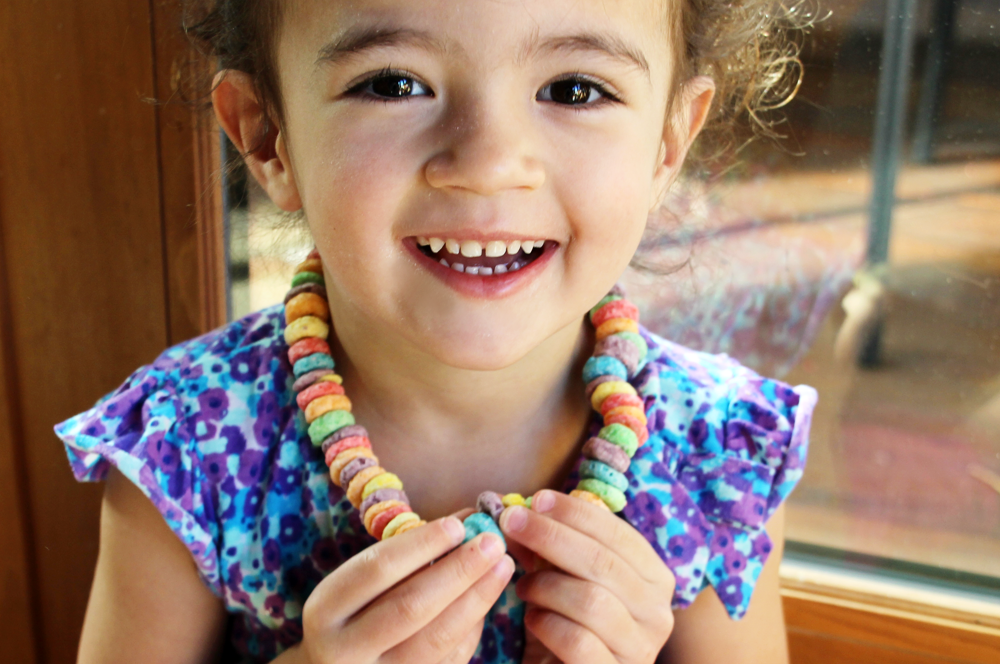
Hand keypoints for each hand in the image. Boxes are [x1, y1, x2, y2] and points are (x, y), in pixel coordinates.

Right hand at [299, 515, 514, 663]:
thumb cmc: (355, 612)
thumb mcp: (362, 581)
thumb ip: (410, 549)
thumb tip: (468, 519)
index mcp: (325, 611)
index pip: (377, 570)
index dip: (421, 545)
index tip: (459, 525)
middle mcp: (344, 651)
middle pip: (410, 607)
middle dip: (458, 571)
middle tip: (493, 542)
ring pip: (435, 640)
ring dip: (476, 599)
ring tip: (502, 566)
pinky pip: (449, 660)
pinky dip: (472, 628)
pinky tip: (485, 600)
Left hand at [499, 491, 675, 663]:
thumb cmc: (571, 622)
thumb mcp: (567, 578)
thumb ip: (552, 547)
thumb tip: (518, 510)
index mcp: (655, 578)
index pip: (619, 534)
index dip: (577, 513)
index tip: (537, 499)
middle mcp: (657, 613)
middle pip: (602, 562)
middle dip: (551, 536)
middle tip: (512, 523)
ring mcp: (640, 648)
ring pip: (591, 601)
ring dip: (546, 585)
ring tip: (524, 586)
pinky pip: (577, 641)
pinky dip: (547, 623)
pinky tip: (533, 620)